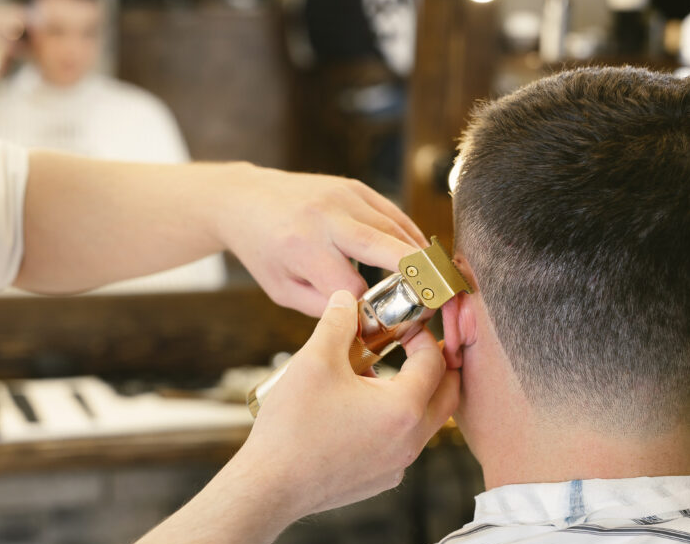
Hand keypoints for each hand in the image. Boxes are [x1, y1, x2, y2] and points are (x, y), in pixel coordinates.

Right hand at [134, 290, 457, 542]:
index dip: (424, 338)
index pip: (435, 362)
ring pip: (427, 422)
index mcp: (403, 408)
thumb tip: (346, 298)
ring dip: (415, 394)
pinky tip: (362, 409)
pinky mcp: (382, 478)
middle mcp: (411, 441)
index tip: (406, 327)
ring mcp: (398, 465)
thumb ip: (337, 322)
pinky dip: (396, 421)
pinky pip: (404, 444)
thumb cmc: (292, 427)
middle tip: (414, 348)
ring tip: (380, 375)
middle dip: (436, 366)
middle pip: (447, 395)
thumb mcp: (315, 360)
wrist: (271, 485)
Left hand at [214, 164, 427, 315]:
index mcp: (302, 248)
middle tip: (442, 297)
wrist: (246, 199)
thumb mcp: (282, 290)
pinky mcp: (354, 187)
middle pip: (386, 249)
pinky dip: (409, 235)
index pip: (352, 287)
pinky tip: (419, 255)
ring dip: (419, 256)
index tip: (379, 322)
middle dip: (418, 274)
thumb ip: (323, 308)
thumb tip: (365, 319)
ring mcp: (343, 197)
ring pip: (395, 229)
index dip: (369, 308)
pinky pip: (392, 213)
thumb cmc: (263, 250)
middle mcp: (326, 218)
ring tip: (437, 281)